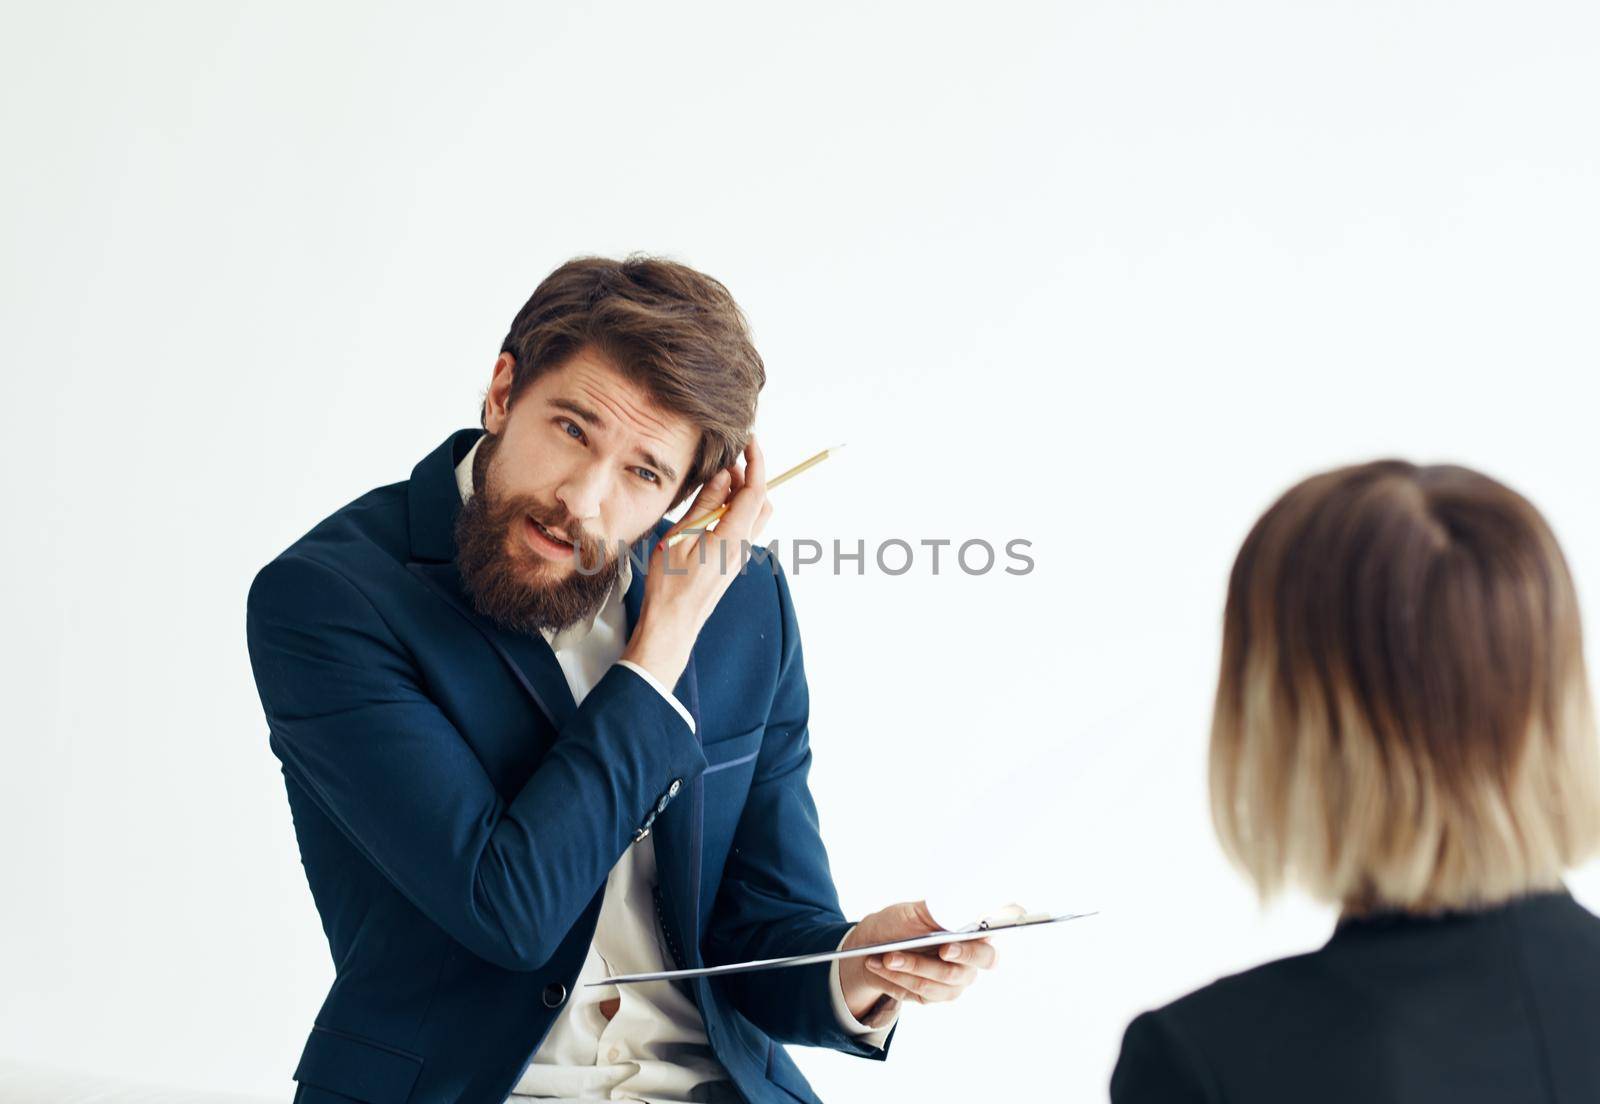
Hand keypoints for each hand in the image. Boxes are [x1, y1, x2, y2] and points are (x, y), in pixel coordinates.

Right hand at [621, 435, 772, 687]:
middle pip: (762, 502)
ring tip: (717, 482)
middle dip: (751, 476)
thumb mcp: (680, 537)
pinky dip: (734, 510)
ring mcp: (739, 556)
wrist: (672, 626)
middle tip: (727, 462)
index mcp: (732, 537)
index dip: (756, 462)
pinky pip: (742, 529)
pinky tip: (711, 508)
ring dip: (742, 494)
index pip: (755, 491)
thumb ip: (704, 505)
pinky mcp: (732, 563)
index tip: (750, 441)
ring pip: (754, 516)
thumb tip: (722, 477)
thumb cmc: (669, 587)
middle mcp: (743, 546)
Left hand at [837, 900, 996, 1024]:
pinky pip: (917, 990)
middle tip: (906, 956)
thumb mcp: (916, 911)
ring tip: (885, 957)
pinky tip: (879, 965)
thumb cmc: (903, 922)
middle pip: (962, 973)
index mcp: (973, 938)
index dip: (970, 952)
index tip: (946, 948)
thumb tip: (953, 906)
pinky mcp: (935, 995)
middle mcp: (970, 964)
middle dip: (930, 965)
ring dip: (906, 968)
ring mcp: (954, 983)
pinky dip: (896, 976)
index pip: (986, 950)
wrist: (877, 944)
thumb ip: (938, 910)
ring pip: (933, 982)